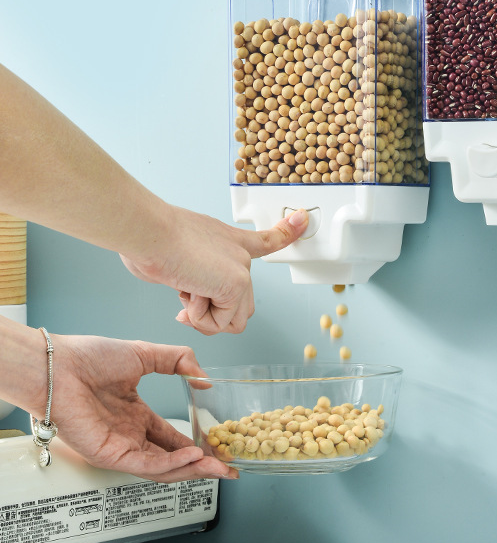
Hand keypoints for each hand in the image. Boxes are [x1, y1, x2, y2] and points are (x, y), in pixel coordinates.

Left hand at [50, 334, 235, 481]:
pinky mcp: (109, 454)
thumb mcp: (146, 353)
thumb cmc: (90, 358)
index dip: (197, 445)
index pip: (172, 439)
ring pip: (162, 468)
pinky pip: (145, 464)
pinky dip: (171, 463)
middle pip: (172, 460)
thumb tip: (204, 378)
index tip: (218, 446)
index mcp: (136, 416)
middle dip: (202, 466)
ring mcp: (120, 447)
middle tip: (227, 468)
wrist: (61, 364)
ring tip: (216, 466)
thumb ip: (179, 360)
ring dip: (191, 469)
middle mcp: (129, 435)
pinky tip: (191, 456)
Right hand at [120, 207, 307, 334]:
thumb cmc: (150, 239)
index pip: (265, 238)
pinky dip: (197, 317)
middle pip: (241, 303)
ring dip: (203, 316)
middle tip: (185, 298)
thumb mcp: (175, 257)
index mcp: (228, 240)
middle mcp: (240, 253)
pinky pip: (218, 324)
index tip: (302, 219)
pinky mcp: (236, 285)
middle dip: (211, 313)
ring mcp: (241, 269)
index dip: (286, 231)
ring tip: (185, 289)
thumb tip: (187, 291)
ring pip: (231, 320)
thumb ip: (191, 276)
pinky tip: (188, 291)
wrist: (148, 230)